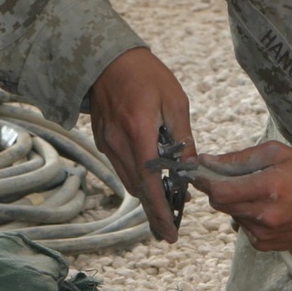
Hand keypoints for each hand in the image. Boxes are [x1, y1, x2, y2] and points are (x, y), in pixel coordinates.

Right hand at [89, 47, 193, 242]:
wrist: (107, 59)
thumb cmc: (147, 76)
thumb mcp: (175, 102)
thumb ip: (182, 138)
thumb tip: (190, 169)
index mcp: (139, 131)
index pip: (150, 181)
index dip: (161, 210)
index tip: (170, 231)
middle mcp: (118, 142)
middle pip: (137, 189)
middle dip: (155, 213)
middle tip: (169, 231)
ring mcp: (106, 143)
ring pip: (128, 182)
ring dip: (146, 197)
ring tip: (166, 209)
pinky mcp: (101, 140)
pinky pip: (121, 168)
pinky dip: (137, 180)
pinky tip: (152, 183)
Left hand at [192, 142, 291, 251]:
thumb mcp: (278, 154)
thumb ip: (240, 158)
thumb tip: (208, 160)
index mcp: (269, 187)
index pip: (220, 191)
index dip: (205, 181)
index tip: (200, 173)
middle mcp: (265, 214)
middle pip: (221, 204)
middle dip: (219, 190)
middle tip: (230, 178)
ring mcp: (265, 233)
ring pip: (231, 215)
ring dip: (236, 203)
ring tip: (260, 193)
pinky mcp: (265, 244)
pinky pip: (243, 228)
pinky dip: (247, 217)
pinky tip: (267, 209)